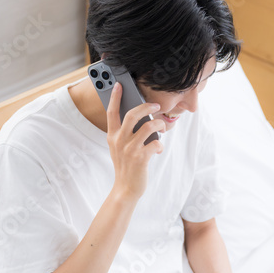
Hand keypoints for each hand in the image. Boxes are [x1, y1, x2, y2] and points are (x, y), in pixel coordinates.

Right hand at [106, 81, 165, 199]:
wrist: (126, 188)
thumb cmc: (126, 165)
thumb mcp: (119, 148)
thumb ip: (125, 133)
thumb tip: (142, 117)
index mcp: (112, 136)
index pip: (112, 112)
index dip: (114, 97)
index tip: (118, 84)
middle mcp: (119, 140)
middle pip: (133, 114)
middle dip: (147, 106)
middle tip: (157, 106)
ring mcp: (129, 149)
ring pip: (149, 126)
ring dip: (159, 125)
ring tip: (162, 129)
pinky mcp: (141, 158)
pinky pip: (156, 143)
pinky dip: (160, 145)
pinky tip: (158, 150)